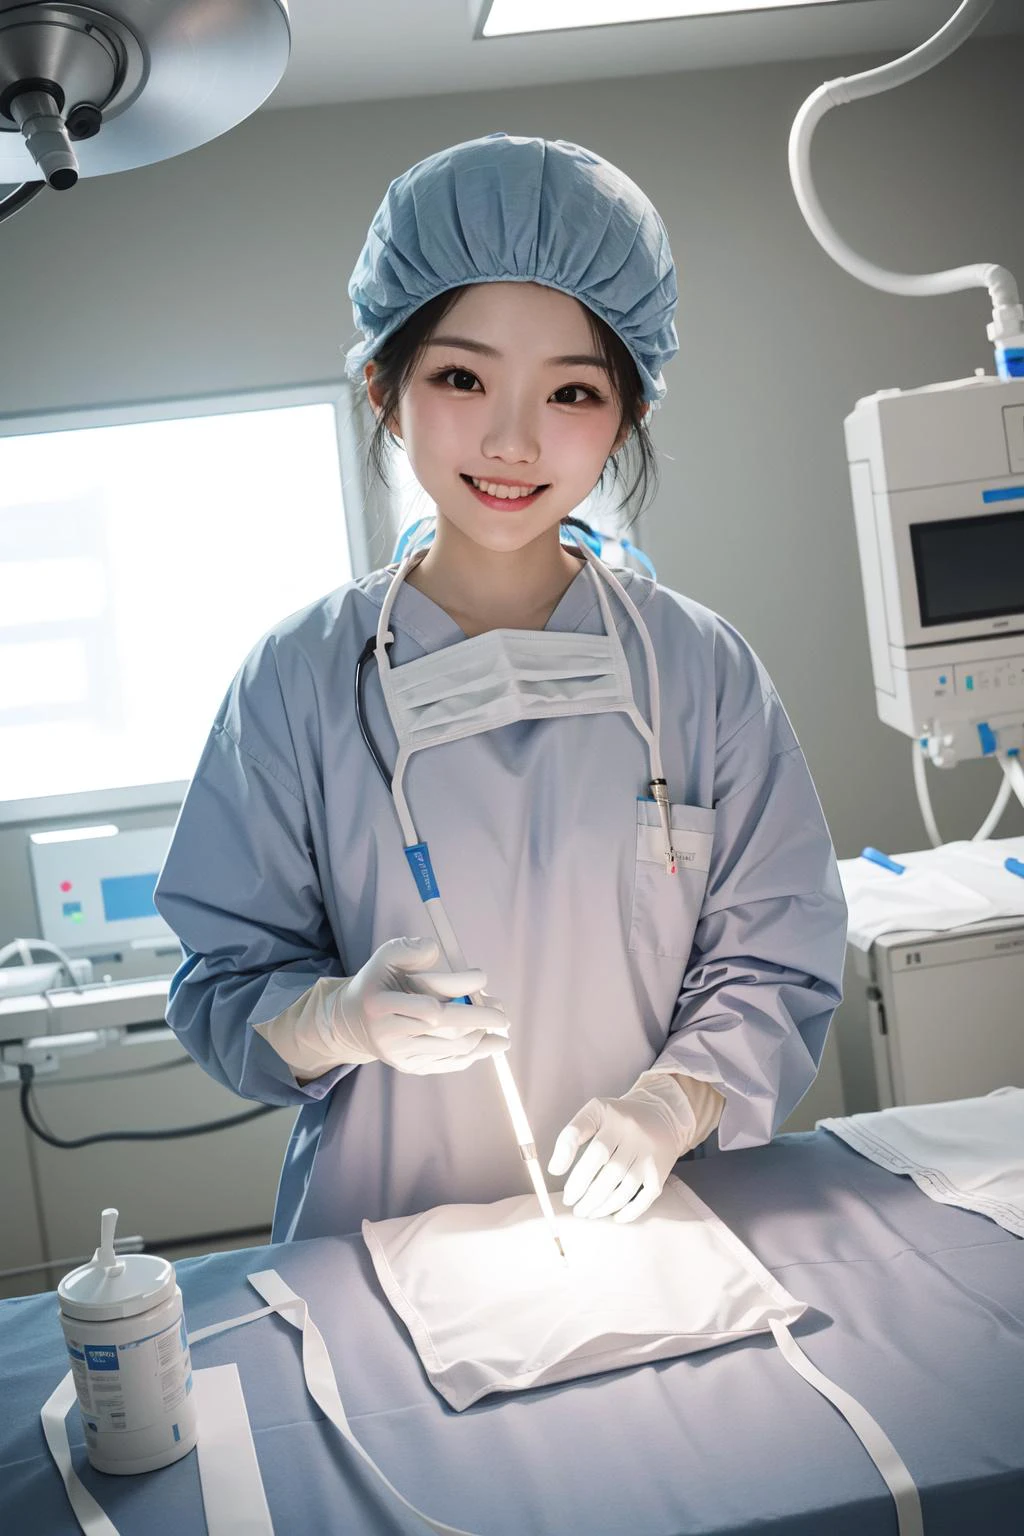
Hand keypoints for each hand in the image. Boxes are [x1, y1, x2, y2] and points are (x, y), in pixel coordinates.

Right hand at [328, 936, 509, 1074]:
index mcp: (381, 1004)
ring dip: (483, 1038)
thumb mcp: (386, 958)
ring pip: (453, 1049)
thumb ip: (410, 950)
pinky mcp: (410, 1067)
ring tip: (501, 1029)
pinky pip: (449, 1062)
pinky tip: (485, 1043)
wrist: (353, 1022)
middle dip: (481, 1019)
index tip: (482, 977)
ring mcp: (400, 1055)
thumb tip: (439, 952)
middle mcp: (388, 1034)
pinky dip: (472, 1053)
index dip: (460, 988)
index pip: (429, 1002)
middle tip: (503, 1014)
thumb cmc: (378, 983)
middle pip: (447, 1030)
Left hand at [547, 1075, 696, 1222]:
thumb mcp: (595, 1113)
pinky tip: (614, 1216)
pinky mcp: (660, 1171)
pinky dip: (629, 1211)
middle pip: (606, 1169)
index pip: (583, 1132)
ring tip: (587, 1212)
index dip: (566, 1152)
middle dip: (585, 1192)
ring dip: (603, 1205)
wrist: (662, 1114)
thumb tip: (554, 1169)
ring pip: (624, 1187)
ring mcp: (648, 1154)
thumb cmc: (619, 1118)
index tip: (555, 1172)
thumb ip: (572, 1135)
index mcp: (609, 1116)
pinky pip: (645, 1196)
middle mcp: (631, 1133)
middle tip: (572, 1205)